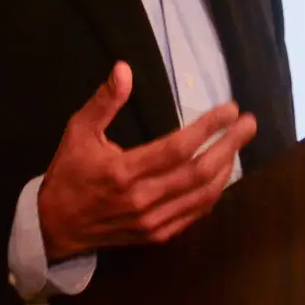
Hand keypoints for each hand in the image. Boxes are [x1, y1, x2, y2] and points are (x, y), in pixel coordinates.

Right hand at [36, 62, 257, 262]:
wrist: (54, 227)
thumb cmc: (69, 174)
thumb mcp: (78, 132)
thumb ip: (104, 101)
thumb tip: (124, 68)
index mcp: (124, 172)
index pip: (178, 148)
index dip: (208, 128)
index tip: (230, 109)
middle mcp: (142, 199)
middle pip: (199, 171)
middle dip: (230, 145)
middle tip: (249, 124)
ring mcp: (152, 221)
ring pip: (202, 194)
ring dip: (226, 167)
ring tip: (239, 143)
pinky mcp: (157, 235)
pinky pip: (195, 213)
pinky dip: (213, 192)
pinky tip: (222, 173)